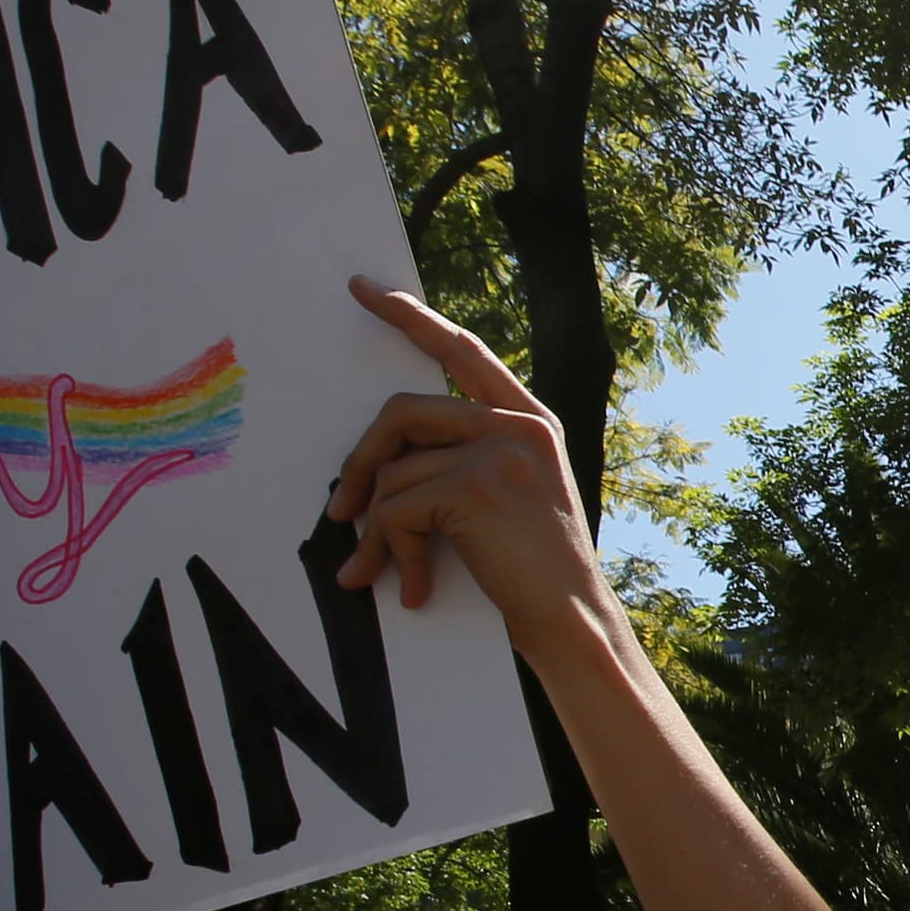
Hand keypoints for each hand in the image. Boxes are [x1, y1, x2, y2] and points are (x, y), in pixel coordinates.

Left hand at [326, 280, 615, 657]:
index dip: (409, 318)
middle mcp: (518, 424)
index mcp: (530, 420)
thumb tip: (375, 472)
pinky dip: (392, 552)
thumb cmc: (534, 572)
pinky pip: (397, 509)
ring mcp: (500, 451)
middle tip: (337, 511)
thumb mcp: (509, 499)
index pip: (462, 349)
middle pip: (402, 411)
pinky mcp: (476, 487)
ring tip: (376, 572)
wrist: (572, 620)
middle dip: (358, 462)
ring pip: (393, 471)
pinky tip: (412, 588)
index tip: (364, 290)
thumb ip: (463, 462)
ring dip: (376, 531)